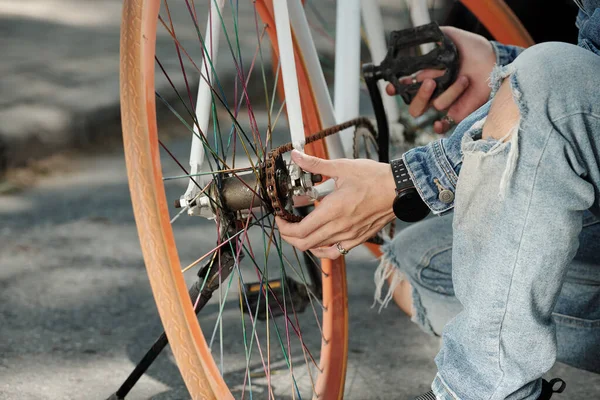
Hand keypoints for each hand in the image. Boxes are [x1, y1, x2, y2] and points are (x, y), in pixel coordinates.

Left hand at [276, 150, 395, 258]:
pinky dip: (322, 249)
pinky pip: (335, 252)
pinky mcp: (358, 239)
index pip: (300, 230)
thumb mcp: (342, 167)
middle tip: (285, 225)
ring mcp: (350, 236)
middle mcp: (340, 228)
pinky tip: (319, 240)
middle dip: (289, 236)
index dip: (284, 228)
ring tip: (299, 230)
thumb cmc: (374, 178)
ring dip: (304, 242)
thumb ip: (315, 164)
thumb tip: (296, 155)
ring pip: (319, 249)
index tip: (280, 218)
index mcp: (333, 210)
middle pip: (305, 243)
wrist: (400, 190)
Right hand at [387, 26, 496, 133]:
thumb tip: (423, 38)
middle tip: (431, 82)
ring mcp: (445, 102)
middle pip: (414, 102)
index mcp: (428, 75)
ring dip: (450, 92)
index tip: (392, 85)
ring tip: (465, 79)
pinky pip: (444, 125)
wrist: (496, 61)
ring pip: (434, 105)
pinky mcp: (458, 112)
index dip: (395, 87)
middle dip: (419, 94)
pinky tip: (438, 122)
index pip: (405, 85)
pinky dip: (439, 127)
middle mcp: (434, 91)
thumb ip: (437, 37)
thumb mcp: (454, 38)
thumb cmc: (475, 50)